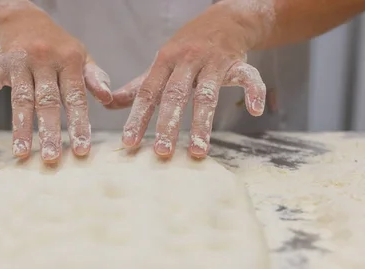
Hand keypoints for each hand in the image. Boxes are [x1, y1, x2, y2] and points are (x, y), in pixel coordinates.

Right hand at [0, 0, 111, 162]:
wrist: (23, 18)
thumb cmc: (58, 46)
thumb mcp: (81, 56)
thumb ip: (95, 78)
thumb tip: (109, 100)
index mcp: (68, 61)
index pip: (75, 98)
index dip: (78, 124)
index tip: (81, 150)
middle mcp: (43, 60)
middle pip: (46, 102)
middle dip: (49, 132)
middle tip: (51, 159)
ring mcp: (18, 62)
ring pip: (20, 99)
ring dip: (20, 128)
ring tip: (21, 154)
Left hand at [107, 2, 267, 158]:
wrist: (224, 19)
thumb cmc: (187, 49)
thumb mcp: (161, 64)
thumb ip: (137, 87)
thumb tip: (107, 104)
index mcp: (165, 63)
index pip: (148, 93)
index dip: (137, 118)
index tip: (129, 143)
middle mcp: (187, 61)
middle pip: (176, 95)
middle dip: (168, 124)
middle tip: (162, 152)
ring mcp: (213, 62)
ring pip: (208, 94)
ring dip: (203, 124)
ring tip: (199, 151)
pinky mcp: (238, 62)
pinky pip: (248, 76)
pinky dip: (254, 91)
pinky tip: (256, 111)